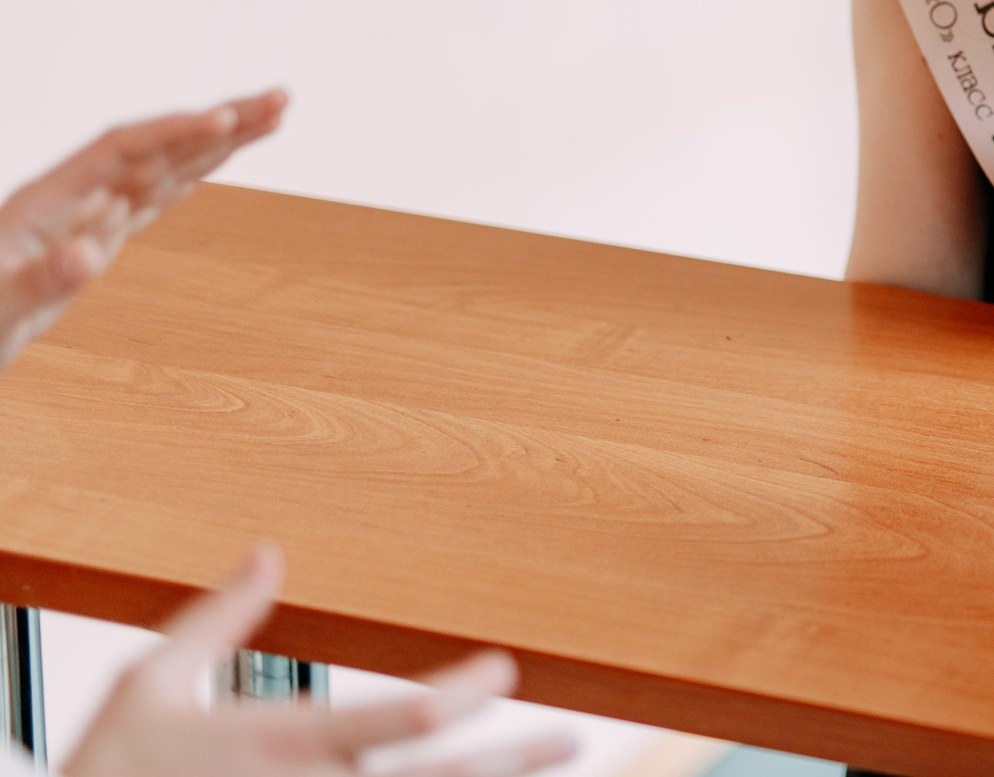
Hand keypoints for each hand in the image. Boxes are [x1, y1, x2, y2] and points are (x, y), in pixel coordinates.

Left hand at [0, 91, 287, 370]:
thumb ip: (40, 280)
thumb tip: (86, 255)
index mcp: (46, 201)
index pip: (123, 149)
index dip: (176, 131)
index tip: (226, 120)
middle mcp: (72, 198)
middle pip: (156, 145)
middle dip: (218, 121)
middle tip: (281, 99)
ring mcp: (86, 217)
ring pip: (163, 167)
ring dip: (217, 141)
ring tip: (273, 117)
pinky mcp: (95, 239)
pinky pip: (153, 198)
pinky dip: (190, 176)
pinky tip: (216, 163)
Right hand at [64, 546, 576, 776]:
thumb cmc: (110, 771)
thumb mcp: (145, 684)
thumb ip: (215, 619)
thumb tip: (268, 550)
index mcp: (274, 744)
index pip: (384, 718)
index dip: (455, 694)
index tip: (505, 669)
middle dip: (506, 763)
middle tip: (571, 735)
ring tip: (557, 767)